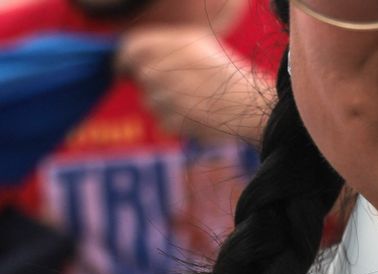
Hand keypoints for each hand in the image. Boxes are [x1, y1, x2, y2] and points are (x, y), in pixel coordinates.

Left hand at [116, 26, 275, 145]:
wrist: (250, 107)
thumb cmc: (228, 77)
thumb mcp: (201, 46)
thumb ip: (166, 47)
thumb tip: (138, 59)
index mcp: (173, 44)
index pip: (131, 47)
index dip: (125, 59)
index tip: (124, 69)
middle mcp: (165, 67)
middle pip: (142, 77)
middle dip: (155, 84)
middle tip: (178, 89)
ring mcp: (167, 96)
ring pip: (150, 102)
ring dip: (166, 104)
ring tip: (195, 103)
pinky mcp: (172, 120)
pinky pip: (163, 122)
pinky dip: (177, 122)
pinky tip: (197, 117)